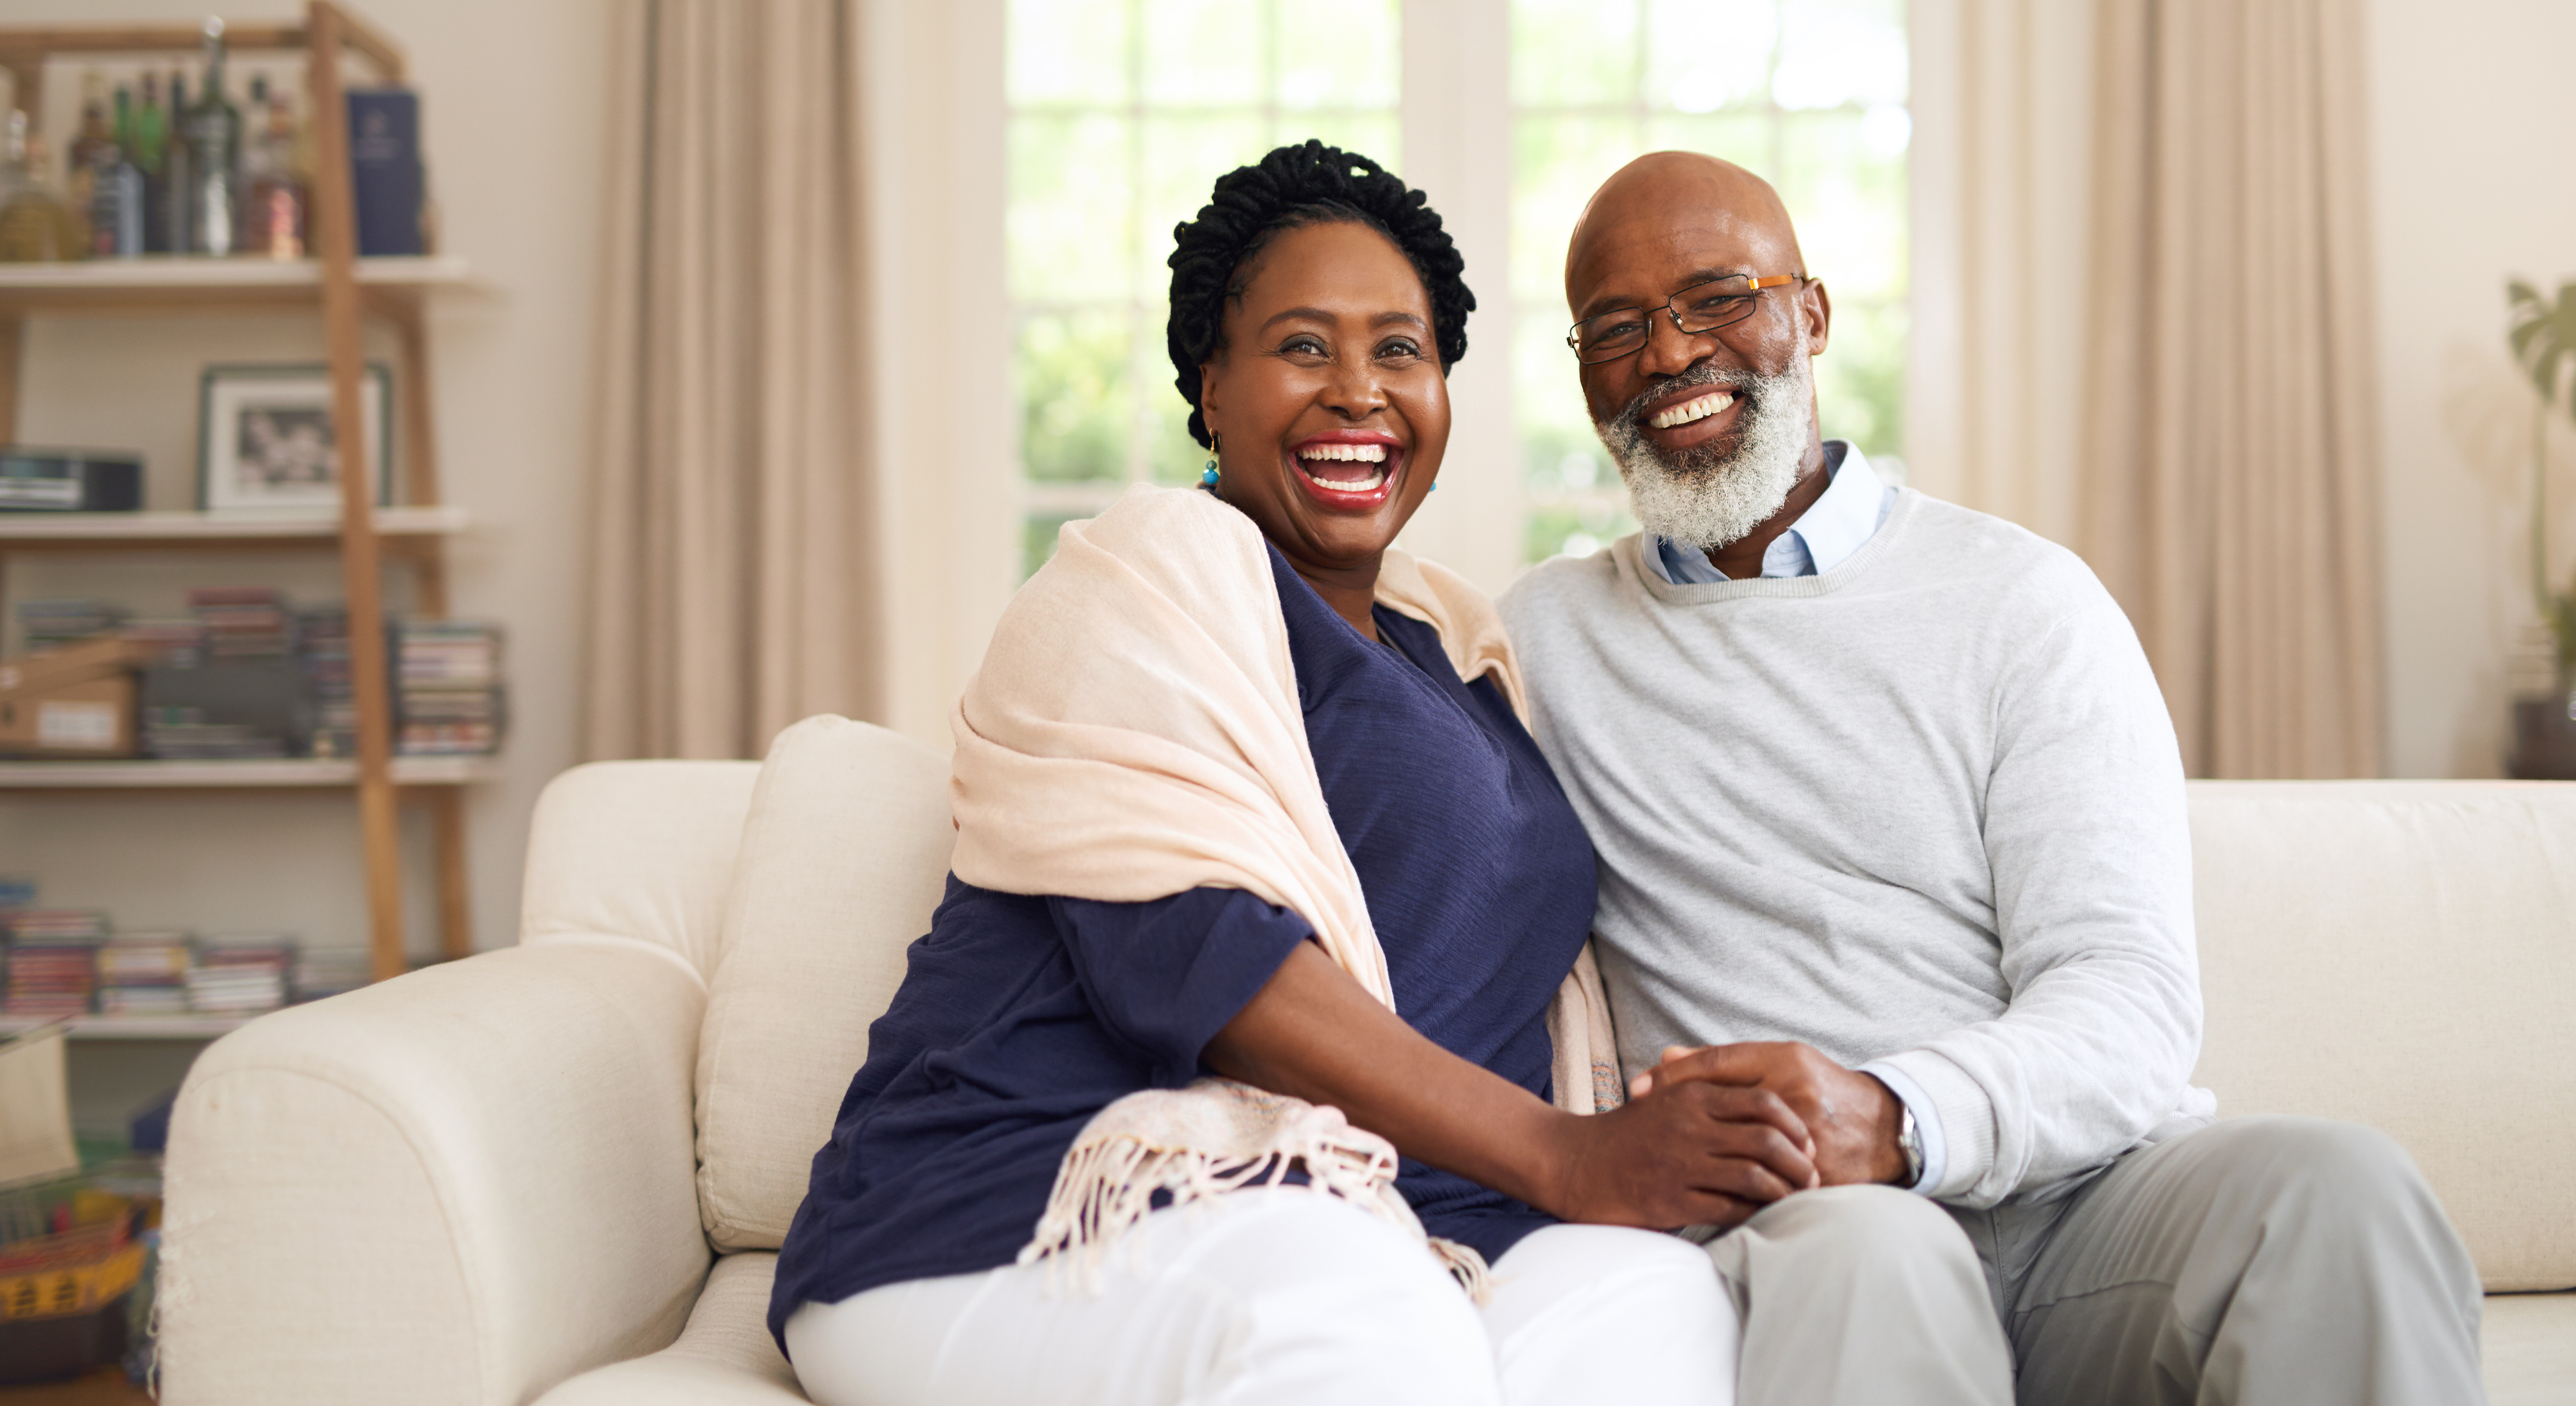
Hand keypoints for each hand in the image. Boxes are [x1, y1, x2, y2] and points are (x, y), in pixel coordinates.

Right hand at [1534, 1078, 1819, 1231]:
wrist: (1573, 1163)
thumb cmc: (1626, 1134)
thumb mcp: (1664, 1098)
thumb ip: (1706, 1092)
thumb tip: (1758, 1101)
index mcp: (1691, 1095)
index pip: (1764, 1102)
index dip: (1794, 1124)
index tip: (1807, 1141)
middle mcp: (1689, 1126)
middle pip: (1768, 1140)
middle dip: (1801, 1162)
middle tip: (1813, 1176)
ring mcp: (1680, 1164)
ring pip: (1754, 1176)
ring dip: (1784, 1190)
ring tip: (1795, 1198)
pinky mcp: (1671, 1200)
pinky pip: (1729, 1208)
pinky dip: (1754, 1213)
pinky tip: (1761, 1215)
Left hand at [1632, 1041, 1907, 1187]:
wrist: (1884, 1126)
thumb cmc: (1819, 1089)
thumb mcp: (1778, 1061)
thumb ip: (1723, 1063)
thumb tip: (1664, 1057)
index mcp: (1786, 1061)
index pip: (1719, 1062)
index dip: (1675, 1075)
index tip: (1638, 1088)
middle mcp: (1798, 1094)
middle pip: (1725, 1108)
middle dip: (1681, 1123)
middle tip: (1645, 1135)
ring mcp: (1813, 1136)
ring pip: (1747, 1154)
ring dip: (1708, 1162)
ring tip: (1671, 1168)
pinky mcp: (1825, 1173)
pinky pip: (1774, 1188)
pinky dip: (1743, 1192)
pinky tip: (1712, 1194)